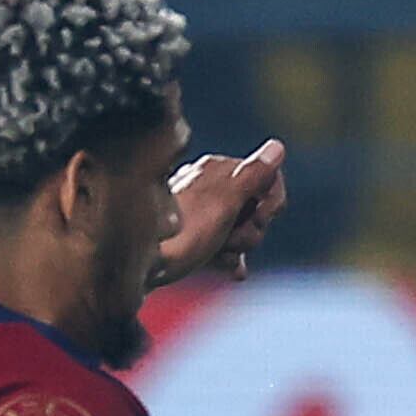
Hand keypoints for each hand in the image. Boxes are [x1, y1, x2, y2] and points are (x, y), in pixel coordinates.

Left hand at [154, 137, 288, 286]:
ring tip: (218, 253)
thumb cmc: (181, 236)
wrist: (138, 267)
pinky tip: (223, 267)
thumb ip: (253, 175)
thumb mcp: (223, 204)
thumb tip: (277, 148)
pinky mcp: (192, 233)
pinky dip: (227, 256)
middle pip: (256, 205)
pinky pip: (223, 242)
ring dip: (238, 245)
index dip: (271, 202)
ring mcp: (201, 210)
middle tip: (230, 239)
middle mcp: (209, 185)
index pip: (268, 177)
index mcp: (218, 170)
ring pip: (241, 227)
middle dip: (252, 229)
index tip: (260, 218)